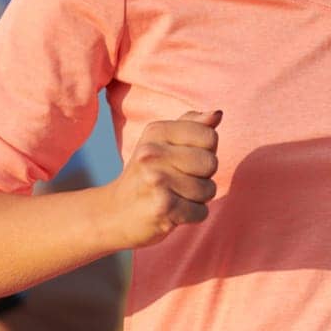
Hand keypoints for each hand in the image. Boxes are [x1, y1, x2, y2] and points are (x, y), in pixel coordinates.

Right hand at [105, 110, 220, 249]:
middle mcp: (153, 153)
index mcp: (156, 132)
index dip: (205, 151)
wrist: (113, 214)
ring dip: (198, 198)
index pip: (209, 136)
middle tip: (179, 181)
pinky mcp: (163, 208)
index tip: (184, 159)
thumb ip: (192, 125)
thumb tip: (217, 114)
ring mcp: (157, 180)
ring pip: (208, 189)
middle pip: (211, 163)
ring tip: (175, 196)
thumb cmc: (147, 174)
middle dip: (203, 176)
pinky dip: (192, 215)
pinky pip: (201, 212)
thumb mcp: (162, 142)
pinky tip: (173, 212)